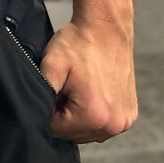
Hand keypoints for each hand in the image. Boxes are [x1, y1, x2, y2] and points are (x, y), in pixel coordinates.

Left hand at [39, 18, 137, 142]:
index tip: (54, 89)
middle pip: (73, 134)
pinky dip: (94, 114)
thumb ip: (40, 93)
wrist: (106, 28)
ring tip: (78, 88)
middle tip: (66, 87)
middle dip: (63, 114)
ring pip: (87, 132)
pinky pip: (103, 124)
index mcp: (93, 117)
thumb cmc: (79, 44)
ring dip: (78, 116)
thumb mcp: (51, 65)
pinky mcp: (129, 115)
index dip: (47, 110)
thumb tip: (34, 116)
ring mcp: (124, 122)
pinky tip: (91, 92)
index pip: (56, 130)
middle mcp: (113, 125)